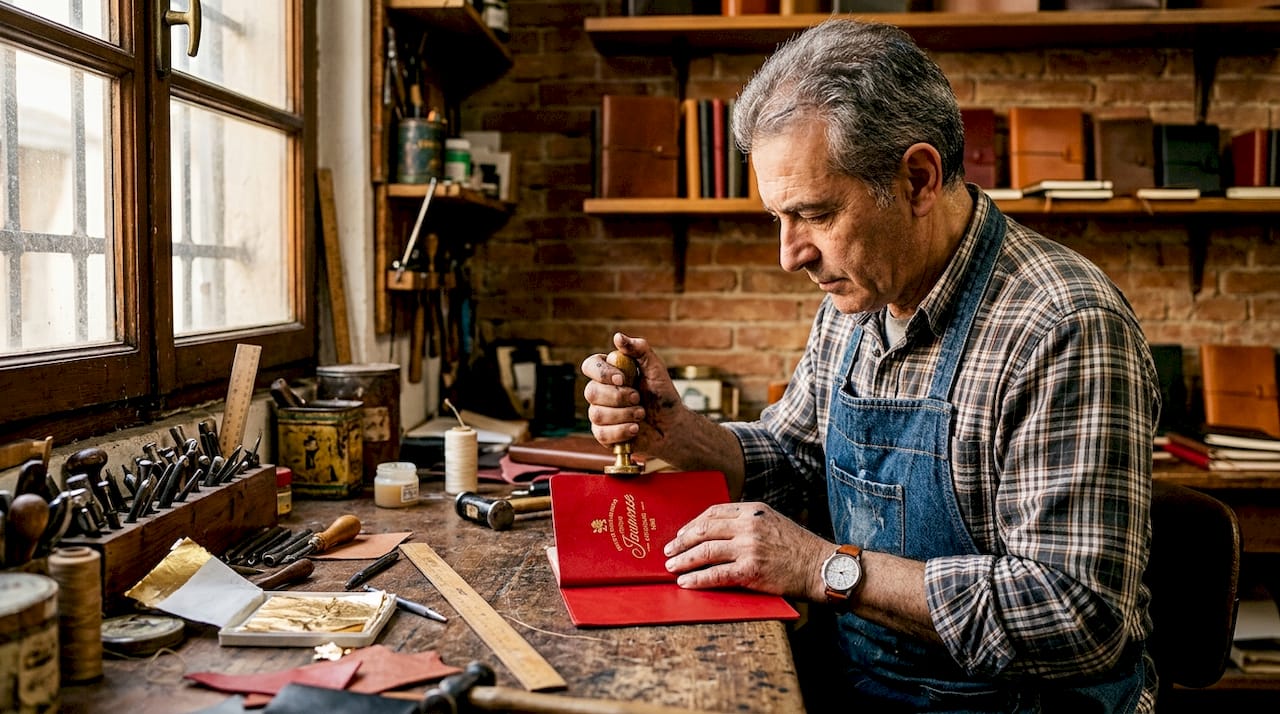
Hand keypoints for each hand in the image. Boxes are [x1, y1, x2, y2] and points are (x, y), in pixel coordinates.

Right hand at [580, 332, 684, 454]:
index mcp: (609, 373)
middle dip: (619, 397)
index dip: (602, 373)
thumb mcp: (655, 369)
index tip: (622, 379)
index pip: (590, 366)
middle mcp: (600, 392)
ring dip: (624, 414)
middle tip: (639, 398)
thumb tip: (618, 337)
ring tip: (641, 414)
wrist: (671, 426)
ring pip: (597, 414)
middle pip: (591, 392)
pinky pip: (602, 433)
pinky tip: (635, 428)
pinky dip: (622, 431)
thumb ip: (639, 350)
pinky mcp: (603, 434)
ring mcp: (600, 414)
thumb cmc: (663, 396)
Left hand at [662, 502, 831, 600]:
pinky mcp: (750, 571)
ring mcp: (749, 548)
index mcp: (753, 510)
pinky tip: (686, 583)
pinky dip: (696, 579)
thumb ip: (747, 523)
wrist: (821, 567)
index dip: (692, 524)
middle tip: (668, 551)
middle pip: (704, 530)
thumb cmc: (798, 548)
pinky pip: (715, 575)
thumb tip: (717, 532)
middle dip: (681, 542)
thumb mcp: (773, 522)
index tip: (682, 534)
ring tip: (671, 568)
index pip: (713, 512)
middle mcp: (748, 525)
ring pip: (705, 552)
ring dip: (684, 560)